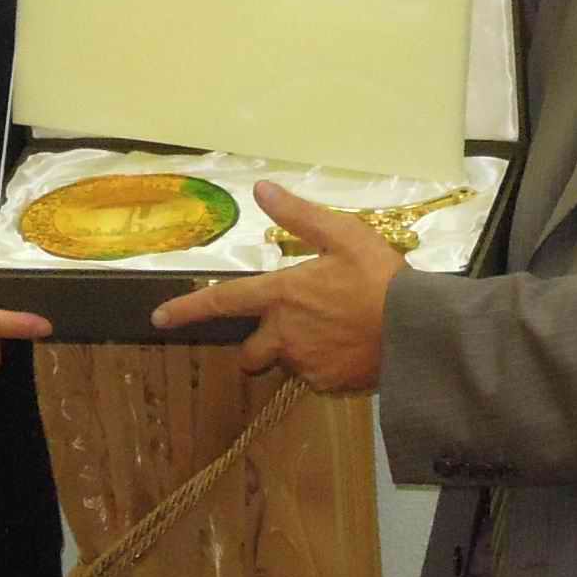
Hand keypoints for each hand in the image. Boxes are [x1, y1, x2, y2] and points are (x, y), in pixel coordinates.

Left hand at [148, 183, 401, 387]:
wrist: (417, 331)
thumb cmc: (379, 277)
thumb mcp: (343, 235)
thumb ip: (299, 215)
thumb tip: (261, 191)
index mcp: (282, 295)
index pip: (223, 301)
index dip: (187, 309)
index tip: (159, 318)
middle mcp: (283, 334)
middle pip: (249, 350)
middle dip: (258, 342)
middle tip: (291, 324)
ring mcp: (304, 363)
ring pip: (284, 361)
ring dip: (295, 350)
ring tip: (332, 331)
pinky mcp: (326, 385)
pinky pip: (313, 376)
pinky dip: (323, 364)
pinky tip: (349, 347)